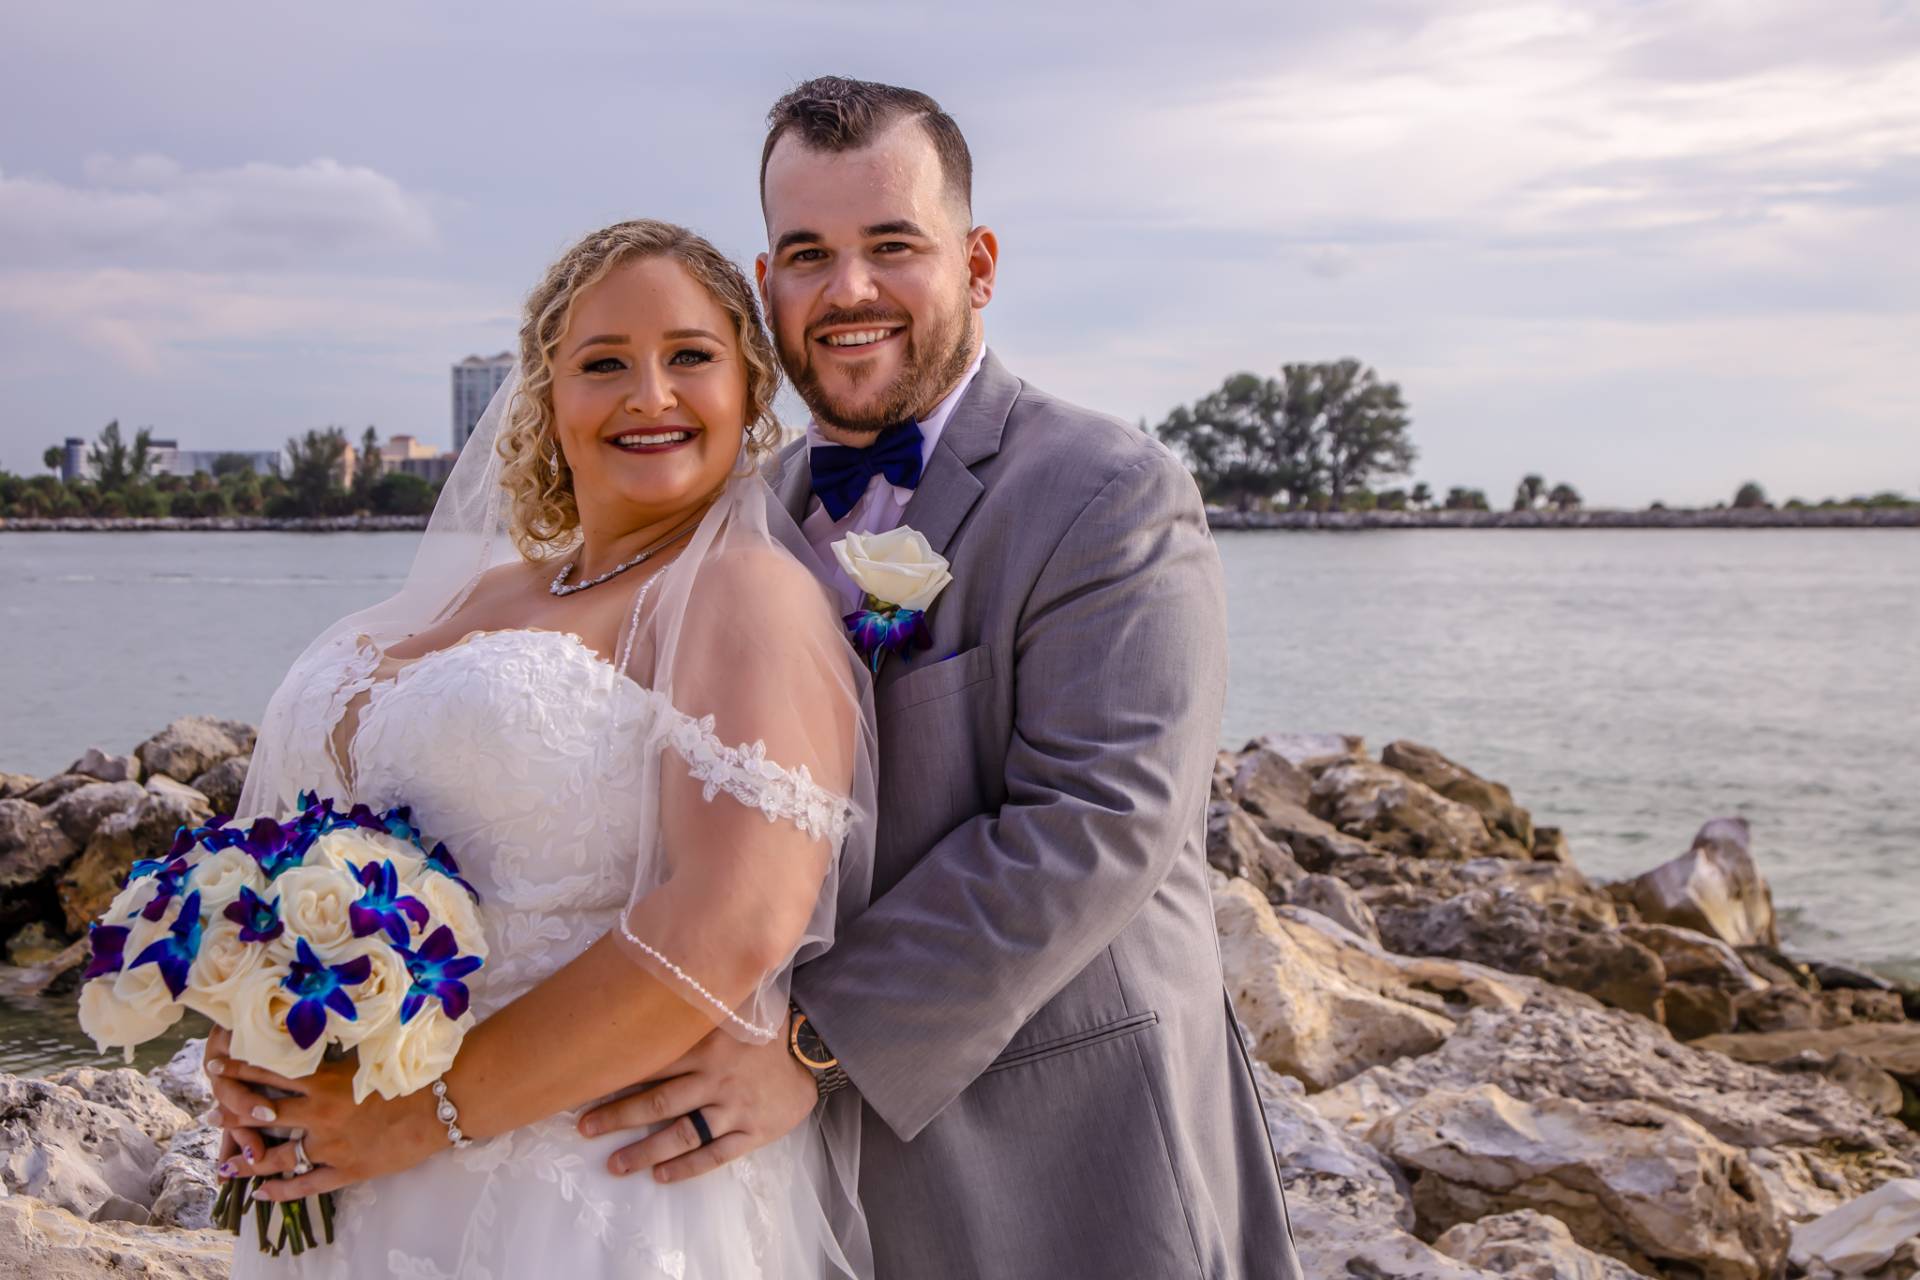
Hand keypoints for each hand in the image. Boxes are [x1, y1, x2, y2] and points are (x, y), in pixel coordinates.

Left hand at [206, 1049, 439, 1201]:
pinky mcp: (346, 1170)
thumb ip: (342, 1049)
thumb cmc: (413, 1072)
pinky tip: (261, 1194)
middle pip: (262, 1116)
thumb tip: (322, 1026)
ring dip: (246, 1159)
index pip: (269, 1073)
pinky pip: (305, 1185)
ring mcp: (331, 1146)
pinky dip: (281, 1190)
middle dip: (231, 1115)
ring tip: (224, 1162)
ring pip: (275, 1157)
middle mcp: (320, 1116)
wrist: (442, 1106)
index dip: (239, 1068)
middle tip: (207, 1117)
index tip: (216, 1064)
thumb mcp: (372, 1054)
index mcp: (325, 1082)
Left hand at [578, 1026, 817, 1183]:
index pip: (653, 1064)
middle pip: (658, 1102)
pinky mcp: (753, 1132)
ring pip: (682, 1134)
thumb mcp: (731, 1007)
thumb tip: (651, 985)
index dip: (618, 1077)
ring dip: (644, 1151)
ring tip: (615, 1165)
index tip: (585, 1087)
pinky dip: (686, 1168)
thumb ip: (695, 1007)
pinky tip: (661, 1176)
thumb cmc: (765, 1026)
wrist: (814, 1049)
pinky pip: (715, 1155)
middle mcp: (716, 1077)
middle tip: (585, 1129)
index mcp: (707, 1044)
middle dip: (618, 1116)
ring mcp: (734, 1108)